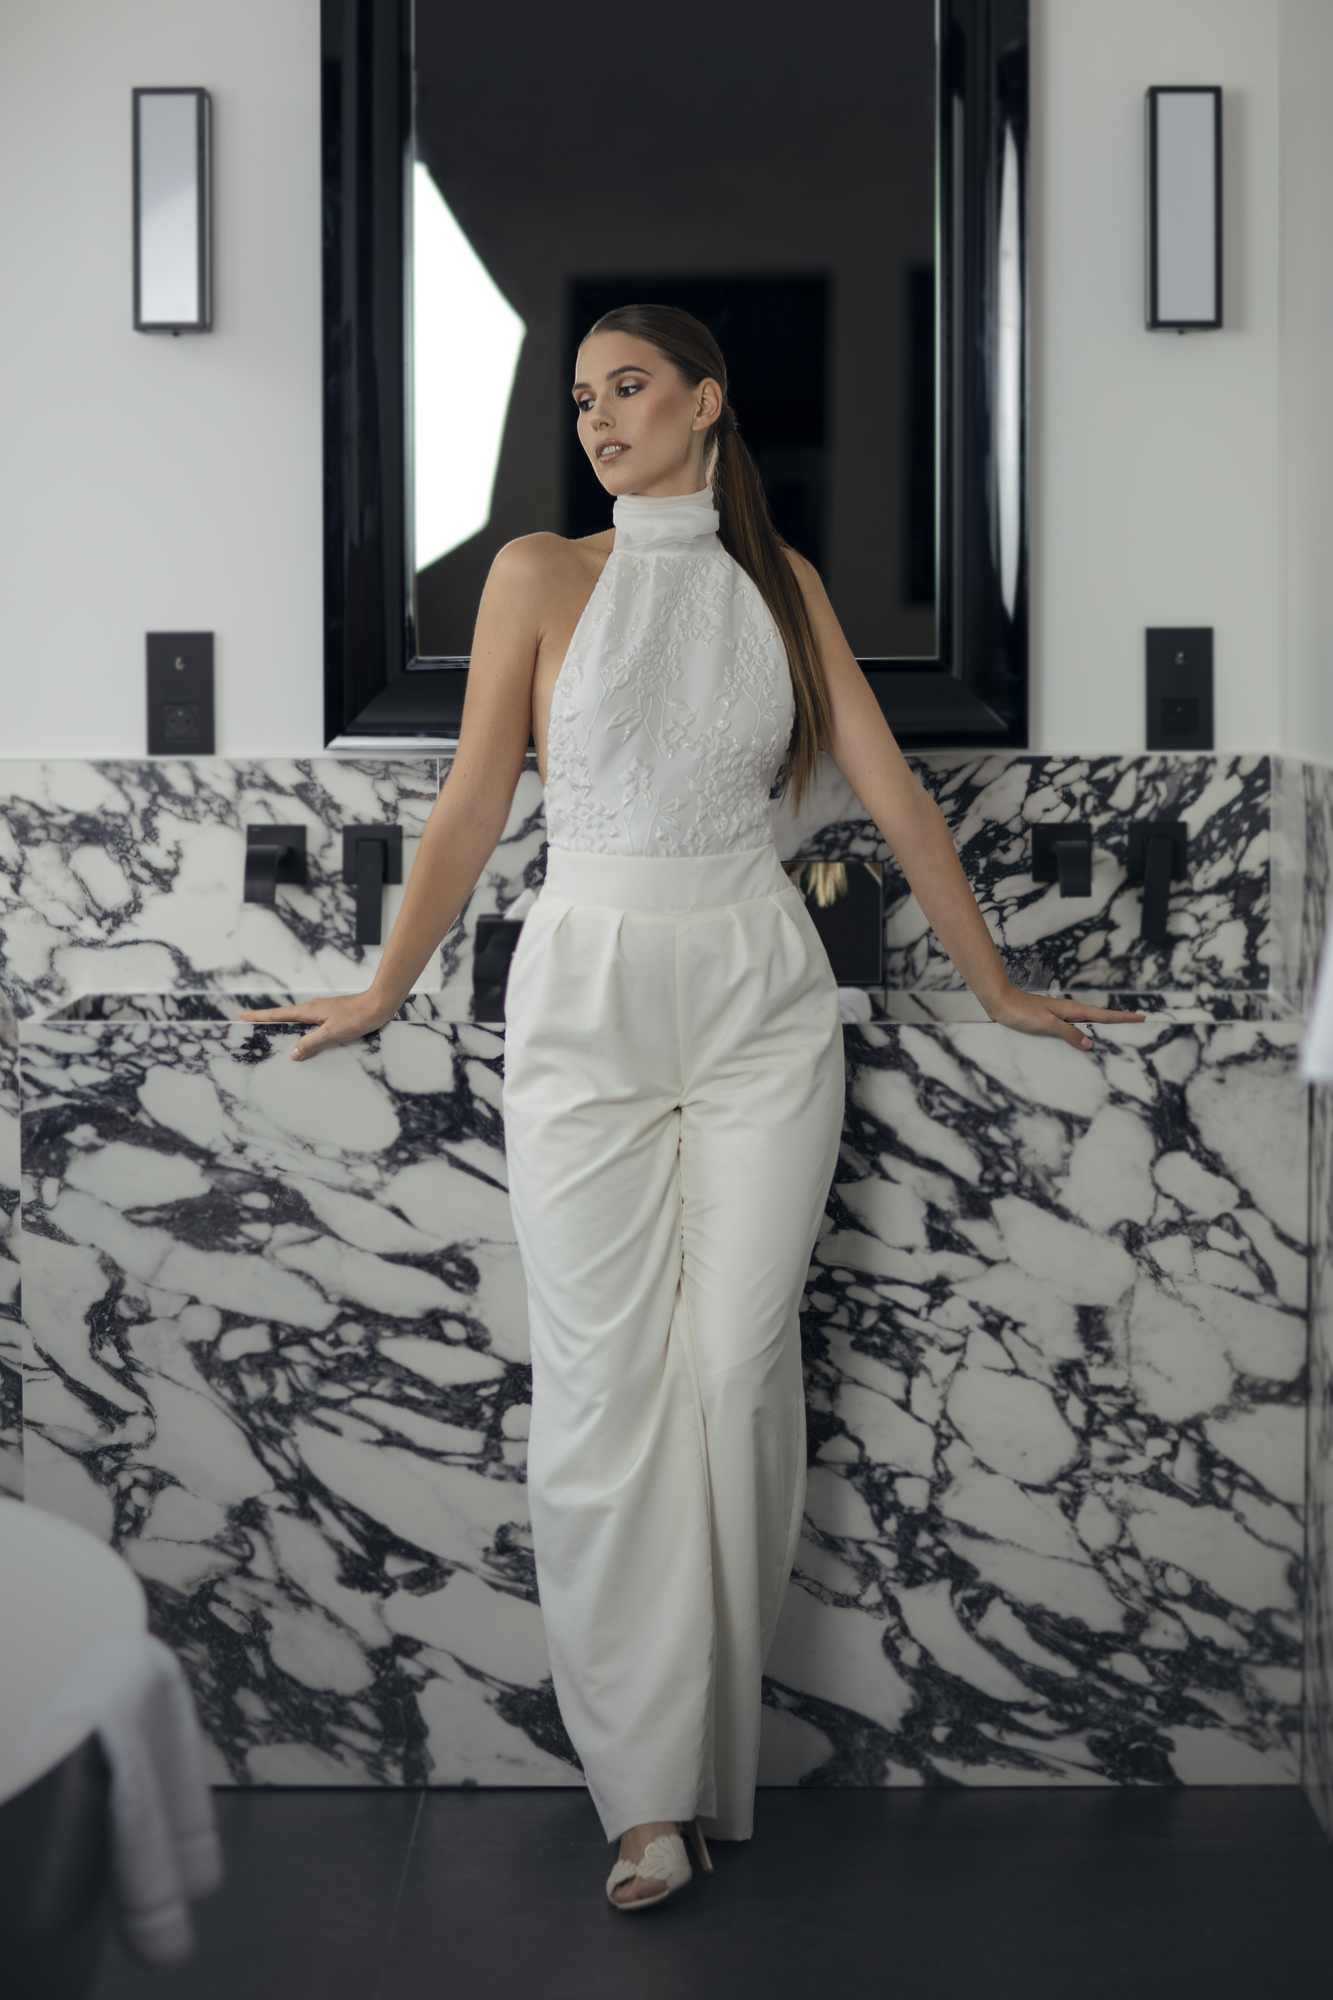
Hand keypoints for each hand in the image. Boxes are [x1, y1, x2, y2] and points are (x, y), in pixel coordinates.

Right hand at [236, 993, 394, 1061]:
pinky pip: (310, 1024)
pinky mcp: (332, 1016)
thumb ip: (310, 1043)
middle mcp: (313, 1009)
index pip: (277, 1014)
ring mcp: (322, 1012)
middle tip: (249, 1023)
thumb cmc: (358, 1016)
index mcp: (309, 1011)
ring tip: (271, 1032)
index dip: (259, 1016)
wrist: (380, 1005)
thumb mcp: (331, 1033)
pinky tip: (304, 1037)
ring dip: (284, 1025)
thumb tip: (292, 1053)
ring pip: (297, 1020)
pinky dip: (301, 1029)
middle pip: (284, 1015)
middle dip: (266, 1020)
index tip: (241, 1014)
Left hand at [985, 986, 1145, 1051]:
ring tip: (1117, 1040)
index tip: (1143, 1018)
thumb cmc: (1021, 1012)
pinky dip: (1082, 1036)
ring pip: (1087, 1026)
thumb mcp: (1047, 1025)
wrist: (1000, 1002)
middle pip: (1100, 1020)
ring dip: (1101, 1031)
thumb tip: (1091, 1044)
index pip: (1104, 1016)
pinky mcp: (1050, 1022)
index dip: (1124, 1018)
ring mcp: (1061, 1017)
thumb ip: (1069, 1034)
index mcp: (1073, 1010)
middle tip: (1138, 1030)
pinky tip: (1082, 1044)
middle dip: (1119, 1025)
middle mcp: (1070, 1012)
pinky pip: (1073, 1030)